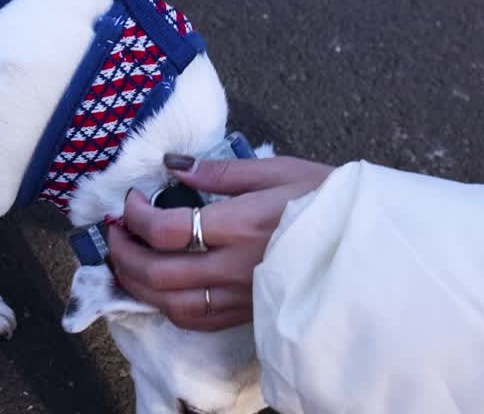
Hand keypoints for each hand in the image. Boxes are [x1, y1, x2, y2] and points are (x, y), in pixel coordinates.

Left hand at [106, 155, 332, 330]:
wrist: (370, 245)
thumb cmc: (327, 199)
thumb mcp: (278, 170)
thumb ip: (221, 171)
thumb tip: (173, 165)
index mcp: (242, 225)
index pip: (167, 230)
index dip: (135, 216)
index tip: (131, 200)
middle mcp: (236, 267)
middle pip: (157, 273)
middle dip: (122, 252)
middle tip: (114, 231)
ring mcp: (242, 297)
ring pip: (169, 304)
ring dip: (136, 282)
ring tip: (124, 258)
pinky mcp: (249, 314)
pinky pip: (194, 319)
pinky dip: (164, 303)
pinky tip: (157, 284)